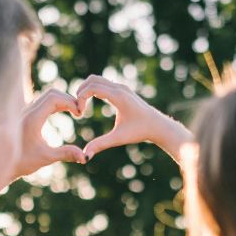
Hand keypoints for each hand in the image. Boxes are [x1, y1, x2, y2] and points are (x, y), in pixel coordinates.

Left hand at [12, 89, 85, 178]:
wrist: (0, 163)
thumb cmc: (22, 162)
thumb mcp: (45, 158)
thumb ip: (66, 154)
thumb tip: (85, 157)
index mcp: (33, 118)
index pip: (54, 98)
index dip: (70, 102)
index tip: (80, 114)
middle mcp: (28, 111)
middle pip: (52, 93)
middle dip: (68, 99)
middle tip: (79, 112)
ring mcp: (26, 111)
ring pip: (47, 95)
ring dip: (62, 100)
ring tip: (74, 113)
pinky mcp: (26, 114)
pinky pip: (43, 101)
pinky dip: (56, 103)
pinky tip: (64, 113)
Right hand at [74, 75, 192, 161]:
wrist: (158, 126)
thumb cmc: (140, 132)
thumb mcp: (118, 138)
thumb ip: (100, 145)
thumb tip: (85, 156)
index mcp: (118, 97)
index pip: (92, 88)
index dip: (81, 98)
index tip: (79, 113)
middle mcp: (120, 88)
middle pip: (92, 80)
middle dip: (81, 91)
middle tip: (77, 108)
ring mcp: (122, 88)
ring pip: (97, 79)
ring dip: (86, 89)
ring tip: (82, 106)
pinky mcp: (123, 90)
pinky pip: (104, 83)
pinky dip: (93, 89)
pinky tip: (91, 103)